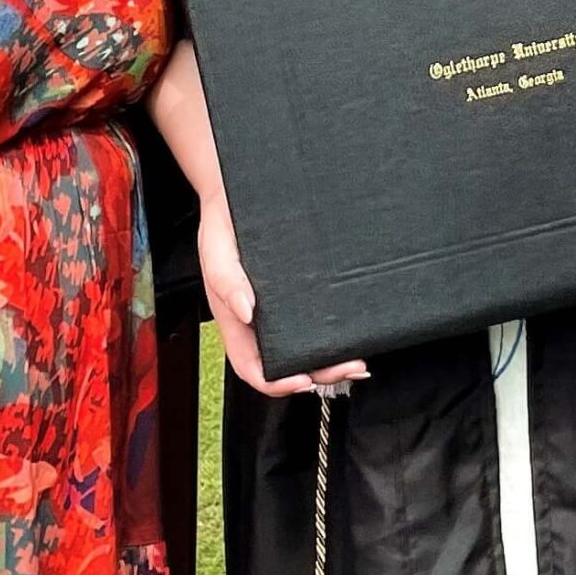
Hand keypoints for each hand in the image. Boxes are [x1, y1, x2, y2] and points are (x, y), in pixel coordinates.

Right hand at [198, 196, 368, 398]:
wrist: (235, 191)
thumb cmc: (220, 224)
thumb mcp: (215, 252)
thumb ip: (227, 282)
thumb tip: (248, 312)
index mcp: (235, 322)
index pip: (254, 368)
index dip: (278, 382)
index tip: (305, 381)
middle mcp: (259, 320)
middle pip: (287, 362)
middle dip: (320, 373)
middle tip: (354, 366)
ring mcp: (278, 307)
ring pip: (303, 344)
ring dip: (330, 357)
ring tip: (359, 355)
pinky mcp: (296, 288)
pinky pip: (313, 317)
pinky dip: (332, 329)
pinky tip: (353, 327)